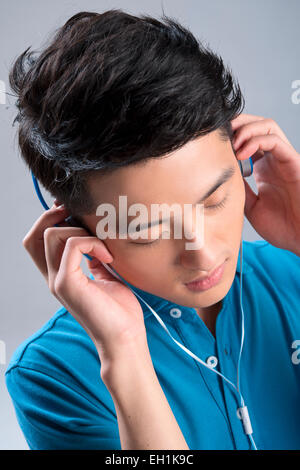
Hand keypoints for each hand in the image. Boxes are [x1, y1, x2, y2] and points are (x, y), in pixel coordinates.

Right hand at [22, 203, 147, 372]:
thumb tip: (96, 241)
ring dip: (80, 231)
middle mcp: (53, 277)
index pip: (37, 242)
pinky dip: (92, 243)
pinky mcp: (68, 284)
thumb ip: (94, 259)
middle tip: (80, 217)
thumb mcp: (106, 277)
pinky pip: (72, 246)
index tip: (74, 213)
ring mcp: (58, 281)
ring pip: (50, 235)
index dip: (50, 221)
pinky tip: (108, 257)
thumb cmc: (120, 312)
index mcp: (61, 276)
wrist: (125, 339)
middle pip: (34, 236)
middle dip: (55, 217)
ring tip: (103, 247)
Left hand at [231, 113, 299, 255]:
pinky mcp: (292, 163)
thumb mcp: (250, 206)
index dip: (232, 136)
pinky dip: (256, 140)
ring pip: (268, 126)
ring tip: (232, 144)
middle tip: (222, 133)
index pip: (249, 140)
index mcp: (264, 169)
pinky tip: (242, 152)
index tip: (215, 143)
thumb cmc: (283, 227)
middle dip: (238, 124)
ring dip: (246, 129)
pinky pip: (276, 141)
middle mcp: (274, 161)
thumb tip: (221, 177)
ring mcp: (284, 160)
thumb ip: (239, 189)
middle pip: (258, 126)